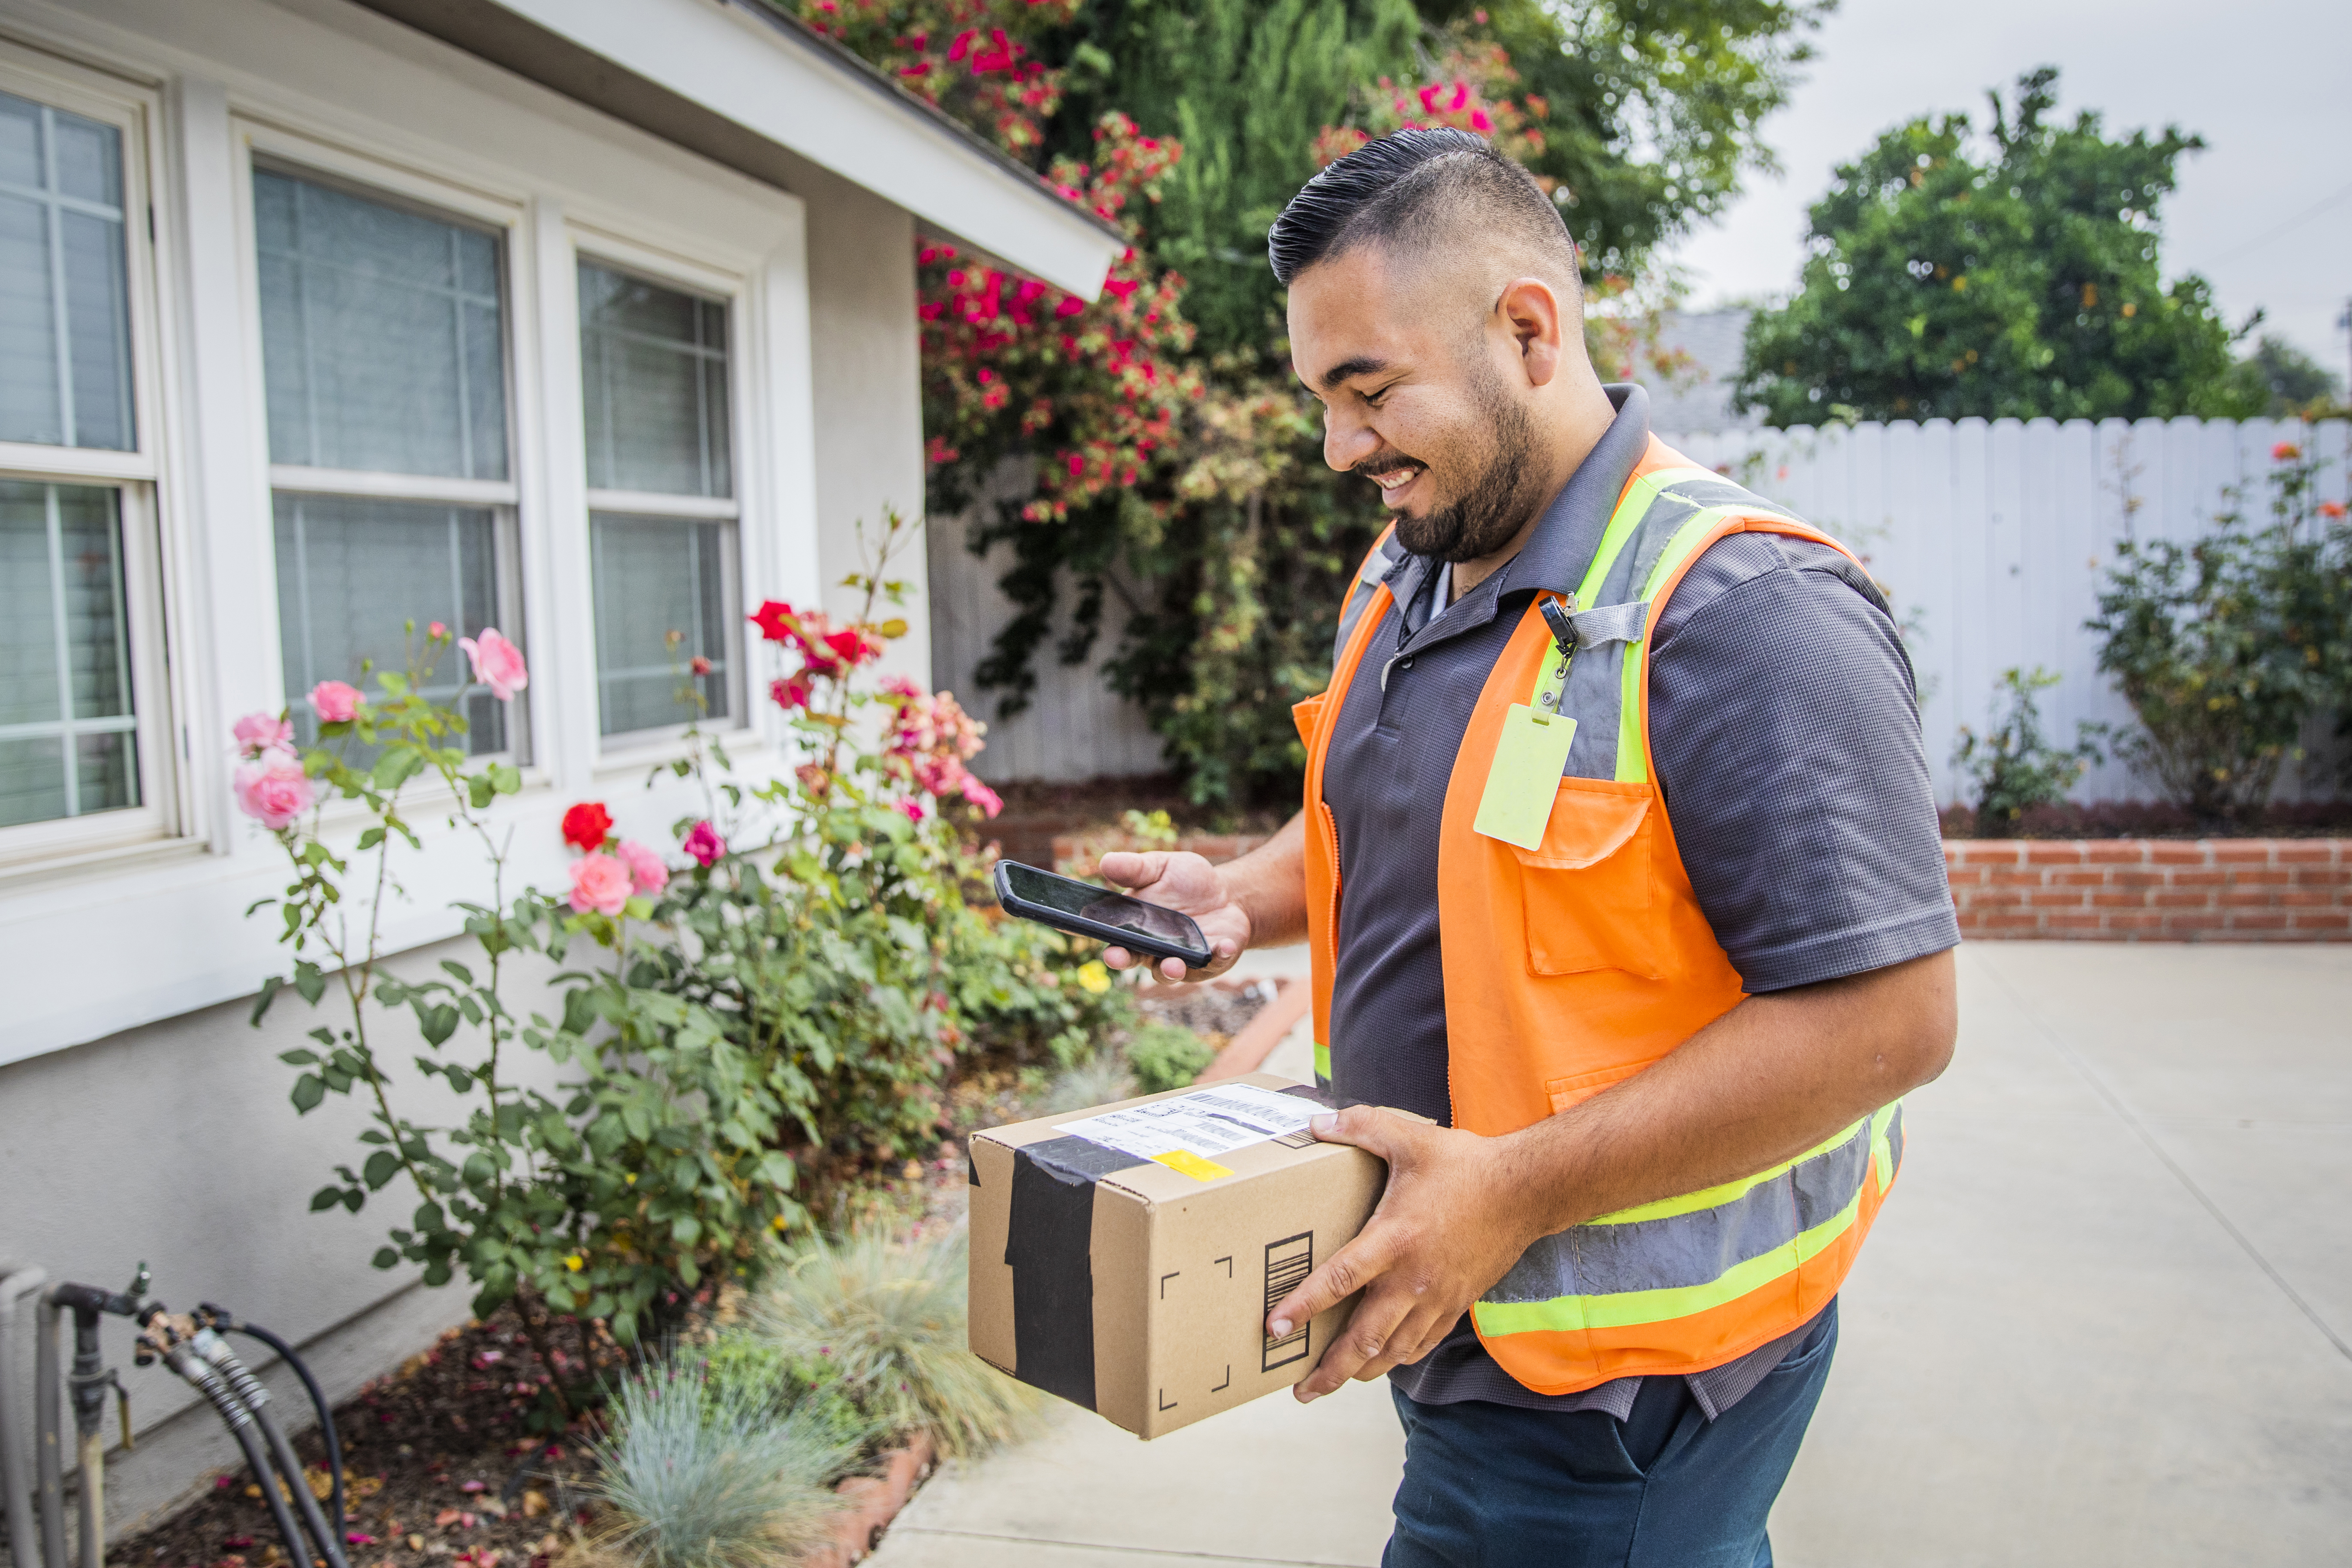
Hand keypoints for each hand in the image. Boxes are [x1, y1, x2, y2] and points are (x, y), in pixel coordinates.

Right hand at [1095, 849, 1251, 982]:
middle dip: (1122, 959)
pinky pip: (1212, 964)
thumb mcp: (1161, 867)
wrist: (1227, 896)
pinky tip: (1223, 944)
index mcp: (1133, 926)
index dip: (1085, 931)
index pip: (1106, 932)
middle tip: (1117, 956)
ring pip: (1167, 972)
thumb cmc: (1186, 883)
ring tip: (1174, 963)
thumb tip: (1105, 861)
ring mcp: (1179, 958)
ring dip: (1169, 970)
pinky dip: (1217, 956)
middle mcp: (1151, 948)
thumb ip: (1135, 868)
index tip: (1070, 928)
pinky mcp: (1209, 962)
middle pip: (1130, 958)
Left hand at [1264, 1106, 1539, 1400]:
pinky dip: (1397, 1358)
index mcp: (1394, 1238)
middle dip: (1329, 1370)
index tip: (1275, 1328)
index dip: (1303, 1307)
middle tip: (1300, 1390)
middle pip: (1363, 1338)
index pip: (1339, 1281)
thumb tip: (1315, 1122)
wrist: (1526, 1190)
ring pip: (1392, 1350)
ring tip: (1331, 1384)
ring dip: (1359, 1372)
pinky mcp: (1457, 1304)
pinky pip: (1422, 1343)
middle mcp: (1413, 1278)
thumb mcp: (1409, 1137)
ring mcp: (1436, 1297)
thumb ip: (1360, 1126)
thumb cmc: (1465, 1165)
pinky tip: (1382, 1363)